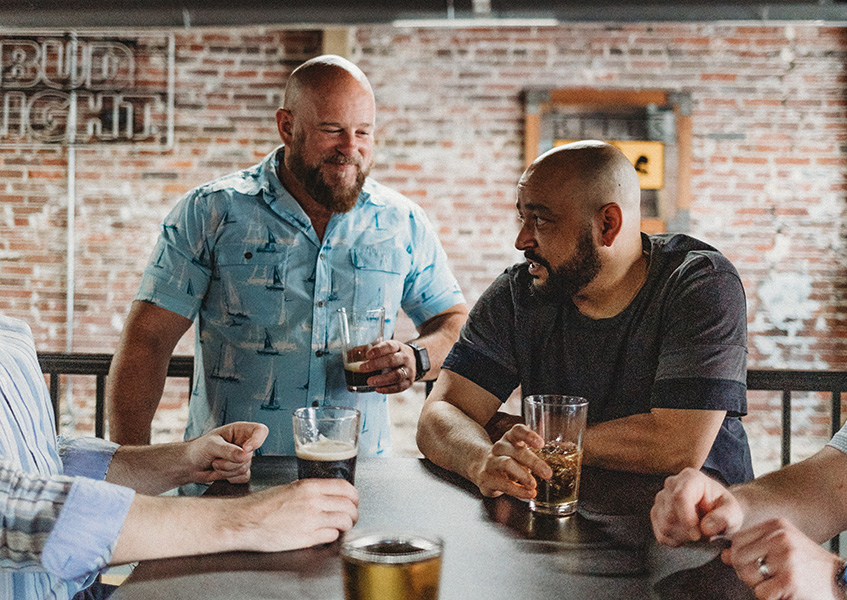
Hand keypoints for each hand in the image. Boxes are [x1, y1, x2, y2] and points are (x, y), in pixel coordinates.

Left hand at [185, 422, 268, 484]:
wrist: (191, 465)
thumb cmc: (200, 449)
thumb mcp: (212, 445)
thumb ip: (228, 450)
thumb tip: (245, 455)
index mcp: (241, 430)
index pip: (261, 431)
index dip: (257, 440)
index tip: (246, 449)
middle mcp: (245, 443)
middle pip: (249, 456)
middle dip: (230, 461)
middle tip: (216, 458)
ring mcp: (244, 458)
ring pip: (244, 468)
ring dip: (226, 470)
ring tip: (215, 463)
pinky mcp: (241, 471)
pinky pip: (243, 478)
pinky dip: (230, 478)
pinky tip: (220, 472)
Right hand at [232, 478, 359, 551]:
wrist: (245, 520)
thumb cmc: (262, 505)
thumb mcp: (289, 488)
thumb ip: (310, 491)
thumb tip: (326, 495)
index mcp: (309, 487)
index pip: (345, 487)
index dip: (354, 496)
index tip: (353, 500)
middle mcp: (313, 502)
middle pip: (349, 506)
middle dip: (353, 513)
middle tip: (350, 516)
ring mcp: (311, 520)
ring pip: (345, 521)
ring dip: (346, 525)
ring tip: (341, 527)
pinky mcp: (306, 538)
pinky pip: (332, 536)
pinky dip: (333, 536)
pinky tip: (327, 535)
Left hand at [361, 340, 416, 393]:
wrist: (413, 361)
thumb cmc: (393, 354)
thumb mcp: (384, 348)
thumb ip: (367, 350)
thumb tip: (349, 353)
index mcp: (397, 346)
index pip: (389, 346)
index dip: (378, 350)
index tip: (367, 355)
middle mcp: (405, 357)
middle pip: (392, 360)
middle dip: (376, 365)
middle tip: (363, 368)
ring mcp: (408, 370)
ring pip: (397, 375)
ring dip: (382, 379)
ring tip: (369, 382)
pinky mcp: (409, 382)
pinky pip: (399, 387)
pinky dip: (388, 389)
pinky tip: (377, 389)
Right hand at [474, 424, 551, 498]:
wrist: (480, 466)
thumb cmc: (508, 458)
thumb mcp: (520, 451)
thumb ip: (536, 452)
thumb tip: (565, 451)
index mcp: (510, 438)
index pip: (518, 430)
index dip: (529, 435)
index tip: (541, 444)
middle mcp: (500, 447)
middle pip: (516, 451)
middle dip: (533, 462)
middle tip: (548, 473)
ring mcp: (491, 462)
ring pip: (507, 464)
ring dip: (523, 475)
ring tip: (534, 485)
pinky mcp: (486, 478)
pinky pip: (502, 484)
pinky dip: (517, 490)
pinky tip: (528, 494)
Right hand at [651, 467, 744, 545]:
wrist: (716, 513)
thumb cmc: (724, 510)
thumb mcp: (733, 513)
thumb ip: (725, 517)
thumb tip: (706, 528)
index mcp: (690, 477)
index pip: (679, 497)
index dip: (686, 518)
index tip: (698, 535)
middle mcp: (671, 484)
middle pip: (670, 514)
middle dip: (688, 531)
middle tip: (705, 535)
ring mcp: (661, 498)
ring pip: (664, 525)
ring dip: (684, 537)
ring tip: (698, 534)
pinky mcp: (656, 513)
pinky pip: (661, 534)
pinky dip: (676, 541)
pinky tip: (688, 536)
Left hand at [722, 518, 844, 599]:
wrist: (840, 581)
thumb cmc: (809, 566)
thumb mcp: (783, 547)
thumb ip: (754, 547)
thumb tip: (724, 555)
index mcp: (777, 526)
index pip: (738, 540)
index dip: (740, 557)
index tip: (755, 565)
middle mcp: (780, 538)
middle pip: (738, 557)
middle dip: (746, 573)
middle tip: (766, 580)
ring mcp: (786, 558)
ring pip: (748, 575)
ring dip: (759, 586)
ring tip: (777, 584)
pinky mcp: (789, 580)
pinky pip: (761, 593)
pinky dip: (770, 598)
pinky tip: (786, 593)